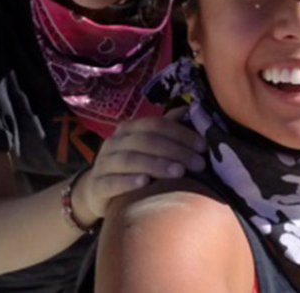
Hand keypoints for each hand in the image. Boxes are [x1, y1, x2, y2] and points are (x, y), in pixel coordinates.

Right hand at [73, 109, 205, 224]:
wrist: (95, 191)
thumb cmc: (130, 167)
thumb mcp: (147, 147)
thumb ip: (167, 128)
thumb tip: (192, 108)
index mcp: (128, 130)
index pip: (156, 125)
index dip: (181, 133)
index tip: (203, 147)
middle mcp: (114, 142)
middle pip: (146, 141)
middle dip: (175, 151)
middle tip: (199, 164)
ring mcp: (103, 163)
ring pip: (130, 159)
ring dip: (156, 164)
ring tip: (179, 173)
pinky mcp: (96, 185)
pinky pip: (111, 182)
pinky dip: (128, 181)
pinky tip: (144, 183)